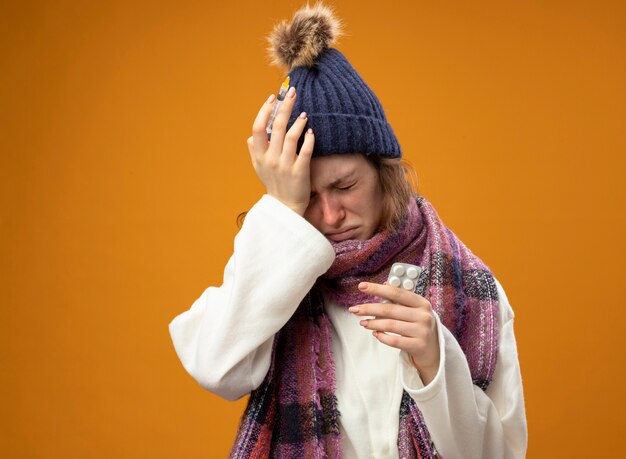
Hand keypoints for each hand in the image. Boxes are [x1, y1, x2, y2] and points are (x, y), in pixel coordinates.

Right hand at [246, 87, 314, 215]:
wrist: (285, 208)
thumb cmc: (273, 184)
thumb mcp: (259, 168)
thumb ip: (255, 151)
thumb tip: (252, 136)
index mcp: (259, 156)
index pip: (257, 128)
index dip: (264, 111)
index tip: (272, 99)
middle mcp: (270, 159)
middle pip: (275, 127)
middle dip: (284, 106)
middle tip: (292, 93)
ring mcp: (285, 166)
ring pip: (290, 137)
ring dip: (298, 122)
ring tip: (303, 115)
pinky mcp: (299, 172)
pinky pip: (305, 151)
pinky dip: (308, 139)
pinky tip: (311, 132)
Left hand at [348, 282, 439, 384]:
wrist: (433, 348)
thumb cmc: (418, 324)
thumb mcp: (414, 309)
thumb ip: (400, 297)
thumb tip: (384, 283)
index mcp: (422, 302)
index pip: (396, 292)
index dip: (378, 289)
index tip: (361, 286)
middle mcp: (424, 316)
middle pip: (390, 309)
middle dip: (369, 309)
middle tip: (354, 309)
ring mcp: (422, 331)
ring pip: (391, 325)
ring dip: (373, 323)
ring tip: (362, 323)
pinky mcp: (418, 345)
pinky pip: (394, 341)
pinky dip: (382, 337)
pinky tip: (375, 333)